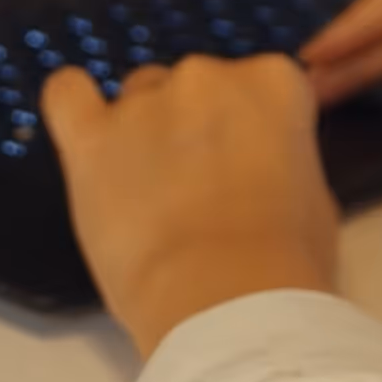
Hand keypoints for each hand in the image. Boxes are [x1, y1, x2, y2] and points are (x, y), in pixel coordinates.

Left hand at [43, 55, 339, 357]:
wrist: (224, 303)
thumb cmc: (281, 266)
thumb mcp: (314, 199)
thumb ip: (281, 158)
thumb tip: (262, 165)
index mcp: (273, 84)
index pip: (263, 85)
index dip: (254, 132)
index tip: (253, 167)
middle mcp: (208, 78)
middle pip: (196, 87)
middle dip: (198, 130)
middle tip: (203, 193)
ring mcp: (145, 104)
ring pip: (139, 96)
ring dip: (144, 133)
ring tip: (151, 197)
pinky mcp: (92, 139)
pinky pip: (67, 95)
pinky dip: (73, 105)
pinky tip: (86, 131)